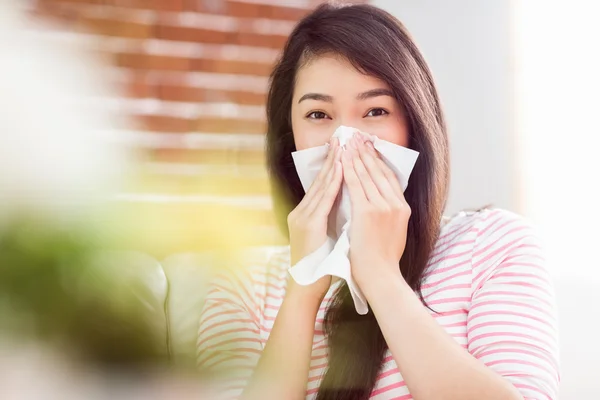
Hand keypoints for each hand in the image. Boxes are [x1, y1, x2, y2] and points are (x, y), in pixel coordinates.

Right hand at [287, 137, 342, 300]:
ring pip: (321, 185)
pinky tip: (342, 170)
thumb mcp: (325, 237)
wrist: (307, 286)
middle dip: (333, 158)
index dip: (332, 166)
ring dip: (334, 164)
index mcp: (305, 214)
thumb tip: (348, 204)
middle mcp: (301, 212)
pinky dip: (334, 183)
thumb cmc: (320, 265)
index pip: (321, 185)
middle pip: (319, 180)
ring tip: (343, 146)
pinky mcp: (308, 225)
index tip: (343, 149)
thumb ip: (331, 219)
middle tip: (342, 138)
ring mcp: (303, 217)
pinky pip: (323, 200)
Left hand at [341, 134, 409, 289]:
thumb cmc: (382, 260)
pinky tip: (342, 159)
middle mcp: (396, 204)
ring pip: (367, 174)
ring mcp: (383, 207)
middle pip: (379, 171)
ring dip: (356, 156)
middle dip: (366, 152)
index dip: (378, 160)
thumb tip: (383, 204)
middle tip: (357, 137)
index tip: (369, 148)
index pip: (389, 177)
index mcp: (403, 208)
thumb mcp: (394, 233)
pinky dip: (348, 170)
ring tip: (348, 142)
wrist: (380, 276)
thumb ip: (389, 216)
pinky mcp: (369, 211)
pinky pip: (355, 185)